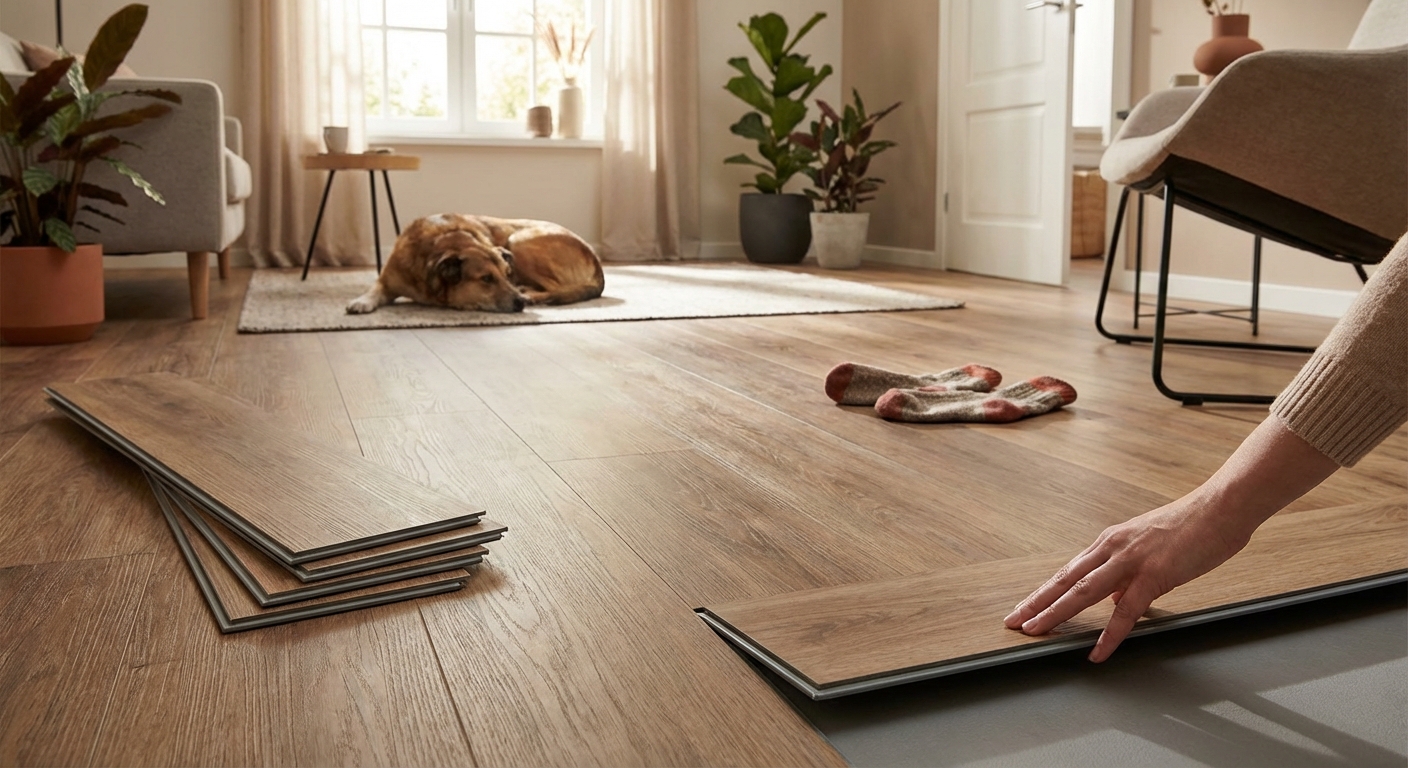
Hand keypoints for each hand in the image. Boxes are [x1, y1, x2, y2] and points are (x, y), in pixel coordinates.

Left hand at [1002, 496, 1252, 662]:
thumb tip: (1115, 599)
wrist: (1221, 507)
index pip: (1068, 571)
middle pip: (1065, 580)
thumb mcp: (1149, 547)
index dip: (1044, 591)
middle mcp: (1112, 548)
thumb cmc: (1191, 528)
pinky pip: (1126, 611)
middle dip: (1036, 602)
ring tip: (1035, 631)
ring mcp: (1131, 560)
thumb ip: (1127, 572)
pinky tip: (1097, 652)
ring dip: (1056, 613)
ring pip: (1083, 592)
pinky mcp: (1154, 574)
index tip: (1025, 607)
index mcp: (1110, 542)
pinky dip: (1110, 635)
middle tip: (1013, 621)